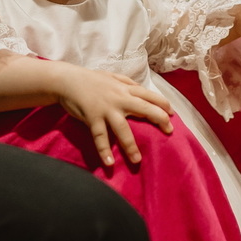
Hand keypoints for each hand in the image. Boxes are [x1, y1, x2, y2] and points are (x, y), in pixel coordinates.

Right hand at [52, 63, 172, 166]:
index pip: (149, 95)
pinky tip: (109, 163)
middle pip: (144, 109)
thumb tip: (143, 90)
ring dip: (131, 145)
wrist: (68, 80)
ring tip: (137, 160)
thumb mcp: (113, 77)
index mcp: (125, 88)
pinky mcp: (93, 117)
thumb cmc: (92, 79)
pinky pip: (100, 137)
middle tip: (169, 132)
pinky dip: (104, 150)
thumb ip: (128, 83)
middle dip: (159, 120)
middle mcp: (119, 98)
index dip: (163, 104)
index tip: (172, 114)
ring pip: (123, 128)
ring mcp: (106, 109)